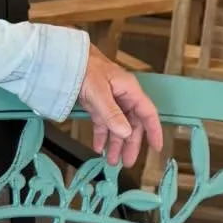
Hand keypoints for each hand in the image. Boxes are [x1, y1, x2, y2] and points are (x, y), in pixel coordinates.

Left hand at [76, 45, 164, 167]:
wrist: (66, 60)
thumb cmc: (85, 68)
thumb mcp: (99, 92)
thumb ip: (112, 114)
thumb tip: (126, 133)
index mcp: (129, 90)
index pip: (148, 113)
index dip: (154, 131)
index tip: (156, 148)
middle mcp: (123, 96)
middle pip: (132, 124)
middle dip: (130, 144)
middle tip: (126, 162)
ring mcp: (110, 101)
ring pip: (118, 126)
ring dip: (115, 144)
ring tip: (111, 161)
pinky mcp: (97, 104)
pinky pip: (103, 123)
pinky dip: (102, 136)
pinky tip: (99, 147)